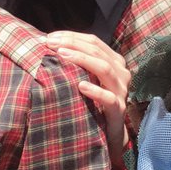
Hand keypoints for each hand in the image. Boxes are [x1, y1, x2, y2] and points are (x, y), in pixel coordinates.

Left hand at [45, 31, 130, 166]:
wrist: (110, 132)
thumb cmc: (95, 102)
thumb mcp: (88, 78)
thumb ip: (78, 63)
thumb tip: (51, 45)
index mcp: (114, 62)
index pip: (94, 41)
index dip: (72, 36)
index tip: (49, 37)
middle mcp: (121, 73)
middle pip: (97, 51)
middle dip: (72, 44)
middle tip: (50, 44)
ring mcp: (121, 91)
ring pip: (104, 69)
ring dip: (82, 59)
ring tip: (62, 56)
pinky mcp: (119, 110)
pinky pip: (109, 98)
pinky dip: (95, 90)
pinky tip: (80, 86)